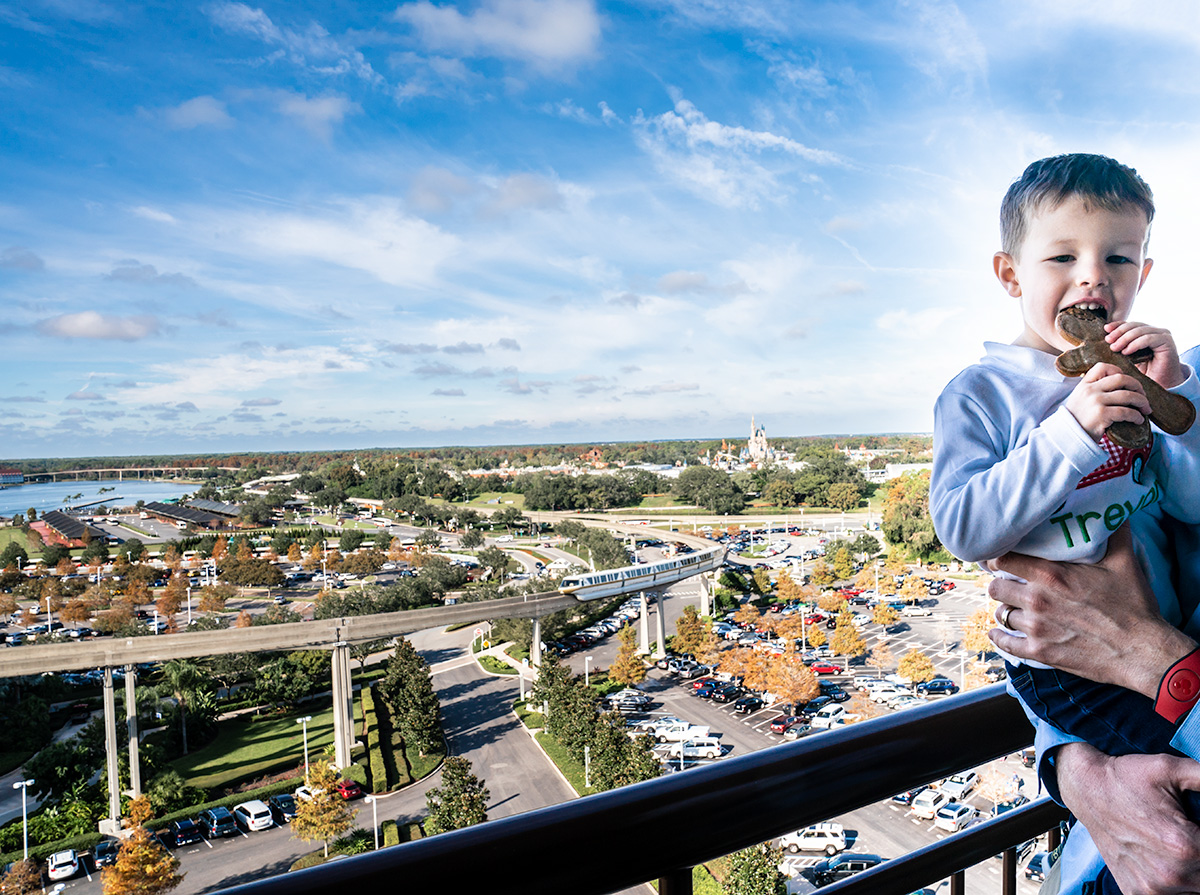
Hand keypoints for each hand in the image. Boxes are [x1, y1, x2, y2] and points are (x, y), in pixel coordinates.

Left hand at [988, 525, 1195, 697]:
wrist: (1143, 651)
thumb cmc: (1134, 606)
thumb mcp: (1125, 563)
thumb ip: (1114, 534)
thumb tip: (1115, 510)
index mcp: (1051, 575)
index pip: (1002, 559)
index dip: (995, 557)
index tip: (997, 558)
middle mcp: (1038, 600)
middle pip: (996, 588)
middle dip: (1001, 584)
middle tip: (1010, 584)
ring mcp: (1037, 628)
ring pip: (1001, 614)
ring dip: (1006, 610)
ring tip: (1014, 607)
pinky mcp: (1040, 652)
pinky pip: (1005, 644)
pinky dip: (999, 638)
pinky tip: (999, 634)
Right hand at [1055, 743, 1199, 894]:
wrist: (1086, 788)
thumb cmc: (1128, 777)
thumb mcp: (1172, 768)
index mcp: (1184, 846)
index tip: (1198, 827)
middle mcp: (1170, 874)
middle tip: (1189, 835)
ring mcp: (1153, 888)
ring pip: (1196, 889)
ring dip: (1195, 872)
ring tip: (1179, 849)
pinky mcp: (1138, 893)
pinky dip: (1177, 883)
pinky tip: (1167, 861)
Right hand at [1064, 361, 1150, 441]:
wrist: (1068, 438)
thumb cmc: (1078, 420)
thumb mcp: (1080, 399)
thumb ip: (1093, 390)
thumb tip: (1119, 386)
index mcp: (1084, 385)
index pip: (1103, 367)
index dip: (1119, 371)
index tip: (1126, 383)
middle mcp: (1089, 390)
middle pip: (1122, 379)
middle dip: (1138, 387)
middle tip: (1143, 396)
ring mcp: (1095, 402)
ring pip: (1128, 395)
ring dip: (1142, 402)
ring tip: (1145, 410)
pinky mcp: (1101, 415)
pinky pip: (1126, 412)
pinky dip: (1136, 416)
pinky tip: (1138, 420)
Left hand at [1107, 320, 1185, 388]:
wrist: (1161, 383)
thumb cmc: (1144, 372)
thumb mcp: (1129, 357)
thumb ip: (1121, 346)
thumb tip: (1106, 338)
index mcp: (1146, 332)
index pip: (1129, 324)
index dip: (1117, 325)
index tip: (1106, 329)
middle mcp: (1155, 331)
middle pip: (1134, 326)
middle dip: (1119, 332)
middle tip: (1108, 340)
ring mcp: (1162, 335)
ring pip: (1140, 331)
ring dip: (1125, 338)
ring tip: (1114, 348)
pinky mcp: (1167, 342)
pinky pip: (1148, 338)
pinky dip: (1136, 344)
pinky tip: (1126, 351)